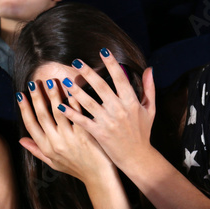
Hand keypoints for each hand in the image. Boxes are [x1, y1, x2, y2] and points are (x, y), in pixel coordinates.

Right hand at [17, 76, 114, 185]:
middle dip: (37, 97)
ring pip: (58, 112)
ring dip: (54, 95)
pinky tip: (72, 90)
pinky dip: (74, 102)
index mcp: (46, 148)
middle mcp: (55, 143)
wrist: (98, 178)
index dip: (24, 109)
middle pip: (42, 115)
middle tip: (35, 82)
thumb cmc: (76, 169)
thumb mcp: (53, 162)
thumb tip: (21, 140)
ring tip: (51, 81)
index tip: (21, 94)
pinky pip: (77, 115)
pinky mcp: (85, 136)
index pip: (31, 124)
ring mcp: (70, 139)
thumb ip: (37, 150)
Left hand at [56, 50, 156, 173]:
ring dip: (76, 90)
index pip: (120, 78)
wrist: (137, 157)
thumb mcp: (149, 109)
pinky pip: (82, 120)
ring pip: (89, 102)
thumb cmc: (142, 132)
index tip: (103, 51)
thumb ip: (149, 88)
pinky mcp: (99, 133)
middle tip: (76, 61)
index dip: (111, 64)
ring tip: (65, 80)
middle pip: (101, 87)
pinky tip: (59, 105)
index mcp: (131, 102)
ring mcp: (108, 121)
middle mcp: (119, 109)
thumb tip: (149, 69)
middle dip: (88, 73)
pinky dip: (71, 113)